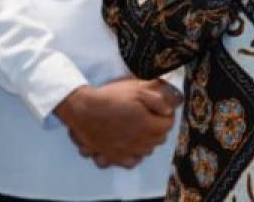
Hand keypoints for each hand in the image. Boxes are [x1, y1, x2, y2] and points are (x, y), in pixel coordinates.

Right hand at [55, 77, 181, 168]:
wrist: (84, 110)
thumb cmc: (110, 98)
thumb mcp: (137, 90)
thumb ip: (157, 100)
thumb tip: (169, 109)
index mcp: (148, 126)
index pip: (168, 125)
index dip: (167, 115)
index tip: (162, 110)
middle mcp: (140, 143)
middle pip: (158, 140)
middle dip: (159, 129)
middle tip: (153, 118)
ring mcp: (126, 152)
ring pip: (146, 152)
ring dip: (148, 142)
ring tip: (142, 131)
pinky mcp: (112, 157)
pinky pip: (129, 162)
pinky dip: (132, 156)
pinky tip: (129, 147)